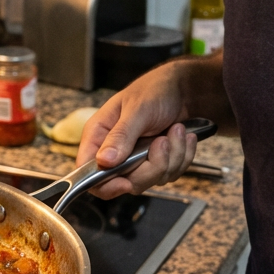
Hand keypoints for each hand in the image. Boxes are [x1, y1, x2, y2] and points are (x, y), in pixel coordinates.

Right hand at [76, 62, 197, 197]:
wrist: (184, 89)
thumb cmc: (154, 91)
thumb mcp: (137, 109)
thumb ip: (121, 135)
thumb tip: (103, 161)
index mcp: (99, 135)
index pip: (88, 172)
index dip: (105, 184)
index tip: (126, 183)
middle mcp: (114, 151)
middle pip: (125, 182)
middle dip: (152, 166)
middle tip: (163, 141)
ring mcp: (136, 159)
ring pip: (151, 180)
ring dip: (172, 158)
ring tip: (177, 131)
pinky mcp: (156, 163)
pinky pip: (169, 175)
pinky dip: (182, 157)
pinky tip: (183, 137)